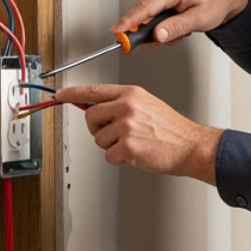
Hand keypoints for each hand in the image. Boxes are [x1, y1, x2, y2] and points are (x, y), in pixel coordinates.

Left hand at [56, 83, 220, 183]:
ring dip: (112, 146)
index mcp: (131, 93)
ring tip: (133, 144)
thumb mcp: (147, 105)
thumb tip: (96, 107)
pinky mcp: (128, 145)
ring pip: (98, 139)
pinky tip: (136, 154)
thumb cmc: (171, 129)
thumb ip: (121, 103)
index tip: (60, 95)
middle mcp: (127, 106)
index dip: (73, 94)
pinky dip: (119, 160)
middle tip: (114, 134)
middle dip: (97, 129)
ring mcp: (127, 125)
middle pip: (89, 117)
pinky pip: (108, 156)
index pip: (94, 90)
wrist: (191, 146)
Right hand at [111, 0, 248, 45]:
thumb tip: (157, 35)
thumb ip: (177, 27)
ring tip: (180, 29)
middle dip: (154, 33)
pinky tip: (175, 24)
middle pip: (143, 15)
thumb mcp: (200, 19)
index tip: (116, 32)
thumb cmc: (215, 2)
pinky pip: (151, 15)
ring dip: (161, 30)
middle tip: (170, 39)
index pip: (144, 8)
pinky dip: (161, 25)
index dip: (128, 22)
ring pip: (147, 18)